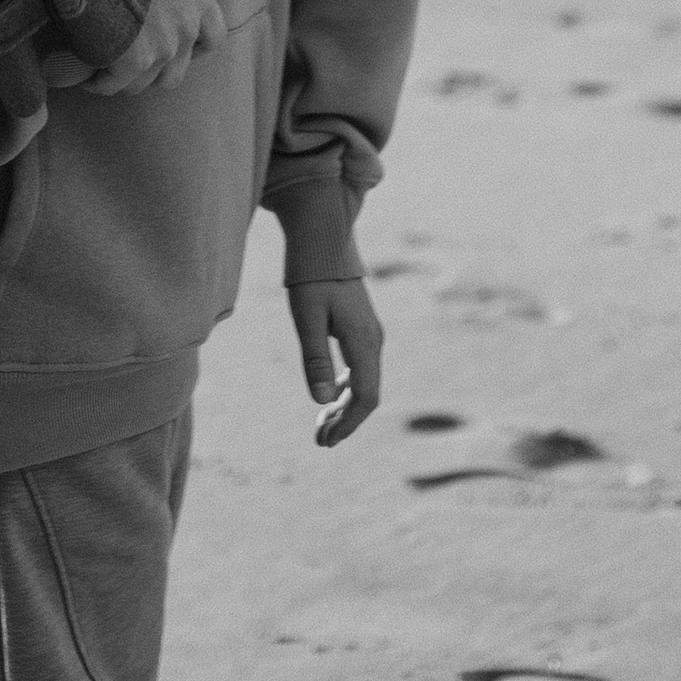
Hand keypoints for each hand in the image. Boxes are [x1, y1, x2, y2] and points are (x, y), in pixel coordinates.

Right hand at [79, 0, 226, 97]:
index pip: (213, 37)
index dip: (194, 47)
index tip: (175, 47)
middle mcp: (188, 26)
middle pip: (177, 70)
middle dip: (153, 71)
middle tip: (130, 63)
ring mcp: (164, 47)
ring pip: (145, 82)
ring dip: (125, 78)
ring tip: (103, 70)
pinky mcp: (135, 61)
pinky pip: (114, 84)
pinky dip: (98, 82)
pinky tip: (82, 76)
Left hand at [286, 276, 382, 445]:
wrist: (323, 238)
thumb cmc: (311, 275)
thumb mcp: (306, 318)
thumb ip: (315, 359)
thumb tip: (320, 402)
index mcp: (363, 341)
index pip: (365, 397)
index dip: (348, 424)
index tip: (326, 442)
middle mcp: (373, 340)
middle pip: (367, 394)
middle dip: (345, 420)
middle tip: (319, 441)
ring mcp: (370, 333)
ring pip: (364, 382)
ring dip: (344, 406)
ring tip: (321, 424)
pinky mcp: (361, 327)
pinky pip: (360, 368)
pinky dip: (345, 387)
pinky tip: (328, 394)